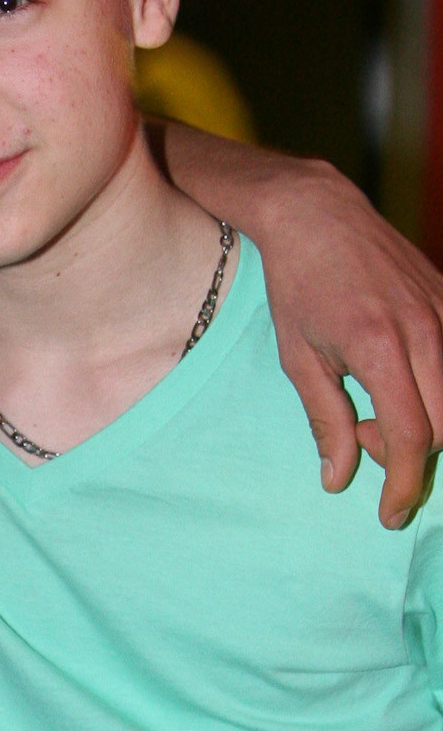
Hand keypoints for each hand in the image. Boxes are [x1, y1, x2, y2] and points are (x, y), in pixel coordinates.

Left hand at [254, 159, 442, 524]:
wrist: (320, 216)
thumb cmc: (300, 288)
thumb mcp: (299, 361)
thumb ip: (326, 422)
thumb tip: (337, 479)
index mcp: (382, 349)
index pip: (414, 438)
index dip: (404, 485)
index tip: (389, 514)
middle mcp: (426, 330)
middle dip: (413, 457)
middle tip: (364, 441)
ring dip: (425, 424)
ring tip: (374, 413)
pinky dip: (436, 391)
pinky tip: (395, 385)